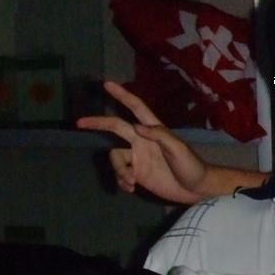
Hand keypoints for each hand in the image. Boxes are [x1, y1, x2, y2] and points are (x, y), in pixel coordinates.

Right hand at [77, 81, 210, 204]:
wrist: (196, 189)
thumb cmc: (191, 166)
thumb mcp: (178, 149)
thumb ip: (159, 136)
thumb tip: (136, 126)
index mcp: (153, 129)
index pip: (135, 108)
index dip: (122, 95)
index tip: (107, 84)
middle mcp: (142, 140)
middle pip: (115, 127)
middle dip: (98, 124)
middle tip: (79, 123)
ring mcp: (138, 157)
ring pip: (115, 157)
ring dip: (119, 171)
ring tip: (132, 182)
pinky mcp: (137, 174)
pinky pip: (121, 174)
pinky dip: (122, 181)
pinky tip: (132, 189)